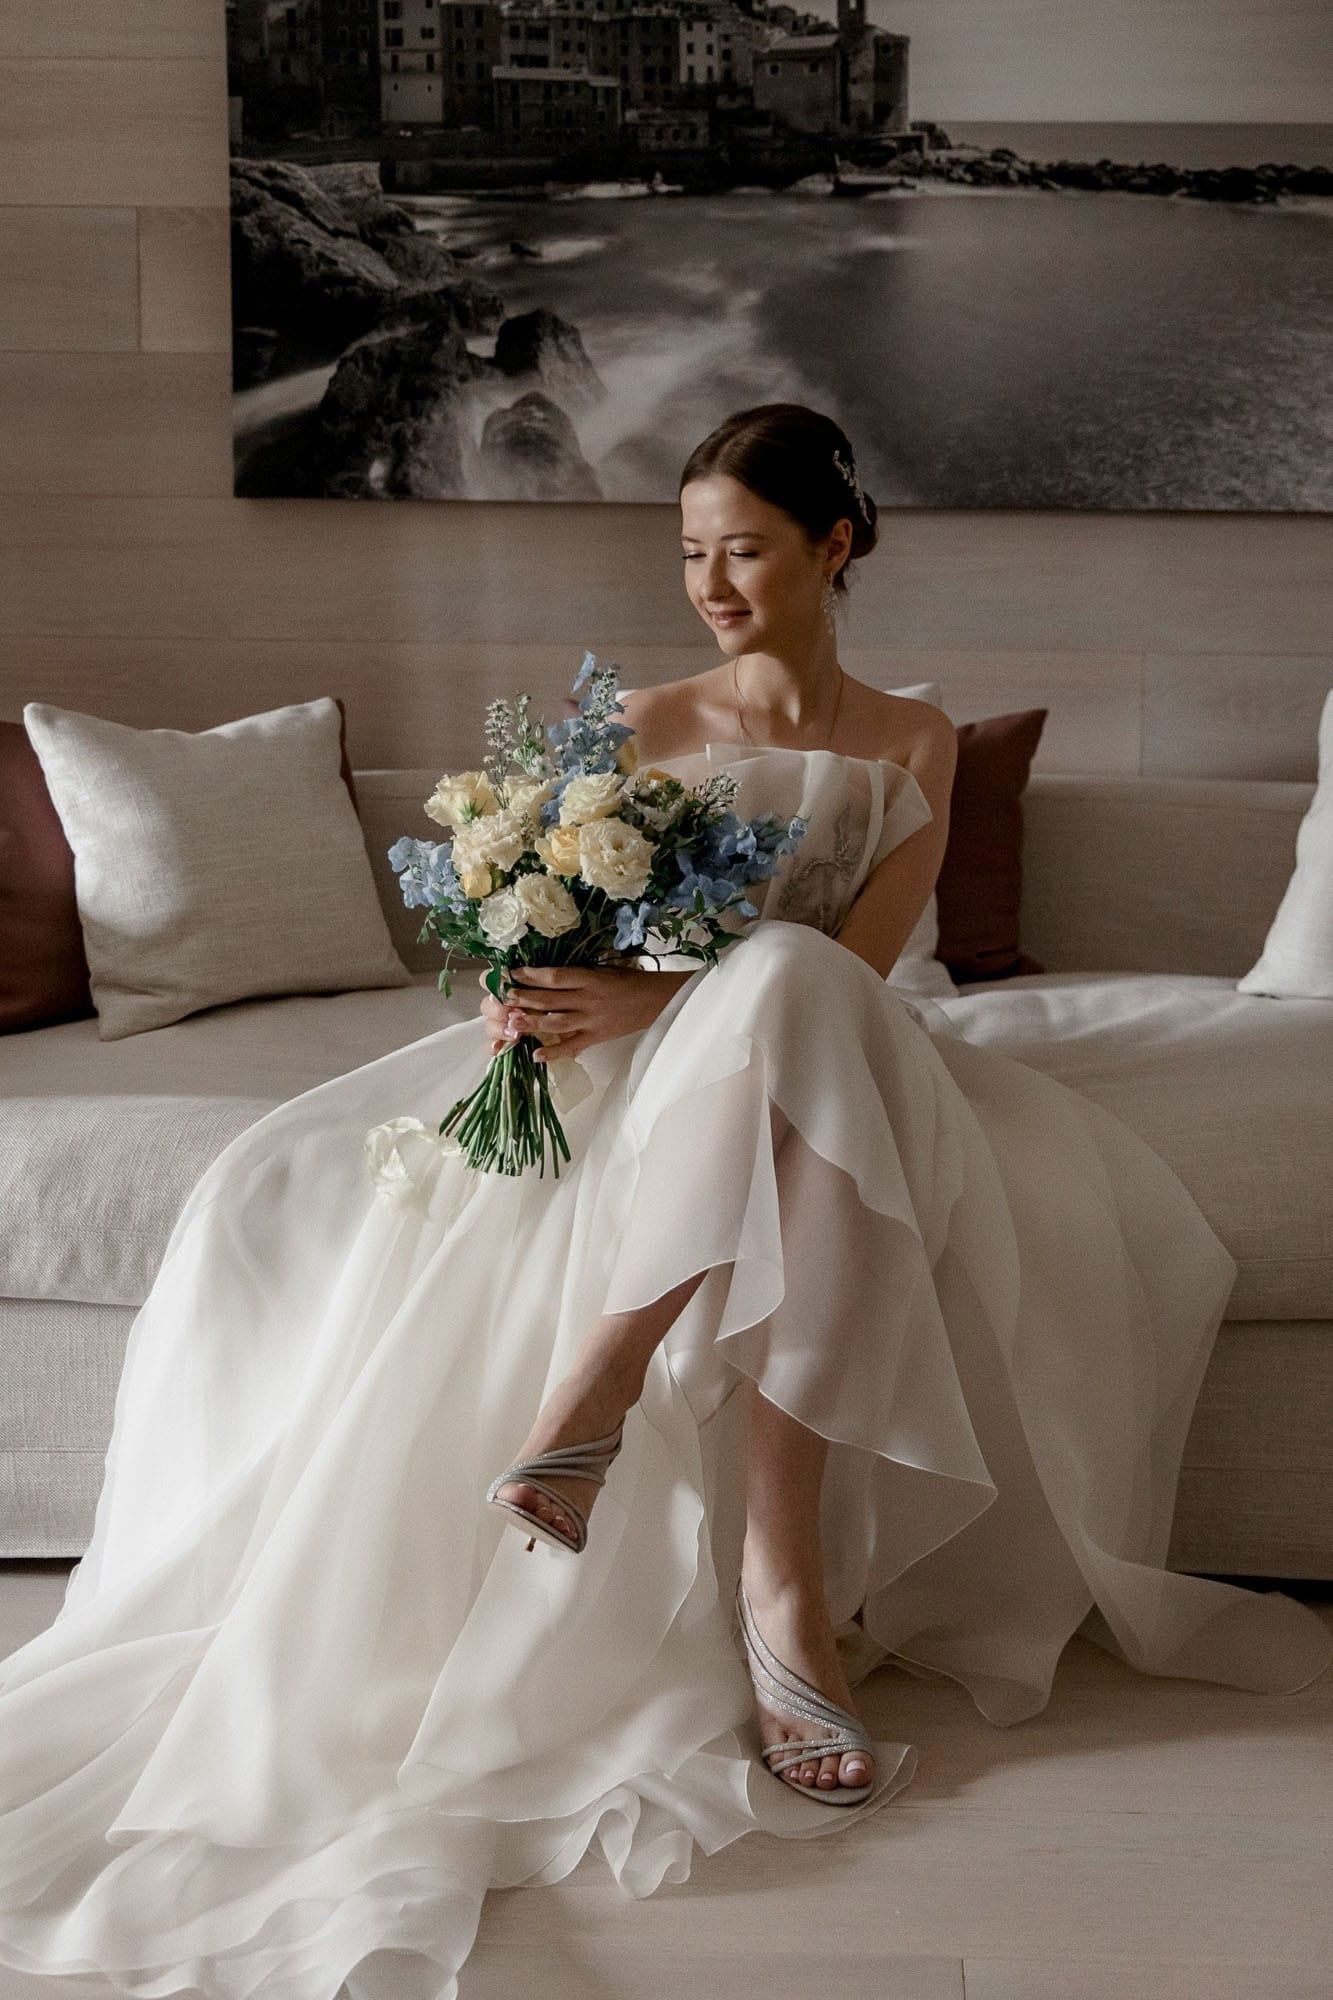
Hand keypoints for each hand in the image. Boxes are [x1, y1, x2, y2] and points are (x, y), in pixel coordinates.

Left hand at [477, 963, 694, 1061]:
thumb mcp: (605, 969)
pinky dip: (554, 1052)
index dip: (532, 975)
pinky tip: (536, 1055)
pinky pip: (573, 1046)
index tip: (513, 973)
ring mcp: (593, 1020)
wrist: (658, 1000)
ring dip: (533, 1023)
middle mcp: (589, 999)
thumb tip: (548, 974)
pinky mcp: (598, 1037)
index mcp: (591, 978)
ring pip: (557, 1023)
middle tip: (504, 996)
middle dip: (525, 998)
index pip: (556, 976)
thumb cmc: (630, 980)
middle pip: (551, 999)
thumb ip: (579, 974)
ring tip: (512, 1023)